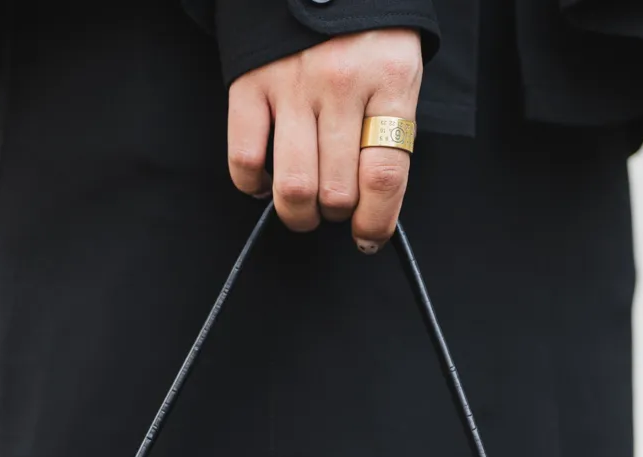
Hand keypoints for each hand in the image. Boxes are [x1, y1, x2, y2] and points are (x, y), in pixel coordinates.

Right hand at [227, 29, 421, 251]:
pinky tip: (266, 181)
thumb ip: (390, 132)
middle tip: (336, 207)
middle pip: (336, 191)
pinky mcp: (250, 83)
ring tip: (304, 208)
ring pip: (294, 186)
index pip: (384, 175)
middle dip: (337, 216)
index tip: (369, 238)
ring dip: (299, 214)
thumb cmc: (366, 32)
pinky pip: (244, 158)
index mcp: (389, 81)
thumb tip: (374, 204)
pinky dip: (253, 184)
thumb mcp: (398, 73)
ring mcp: (292, 84)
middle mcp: (340, 84)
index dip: (377, 222)